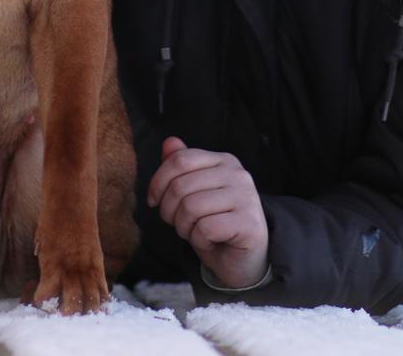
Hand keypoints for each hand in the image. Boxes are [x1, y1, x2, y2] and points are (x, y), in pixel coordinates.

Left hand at [147, 136, 269, 289]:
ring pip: (190, 208)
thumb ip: (182, 167)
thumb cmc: (215, 223)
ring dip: (184, 228)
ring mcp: (245, 197)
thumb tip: (169, 142)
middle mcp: (237, 174)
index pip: (179, 160)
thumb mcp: (194, 193)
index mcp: (223, 161)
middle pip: (181, 186)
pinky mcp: (248, 224)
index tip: (154, 202)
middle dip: (170, 211)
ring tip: (196, 232)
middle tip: (179, 224)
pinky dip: (199, 241)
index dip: (158, 182)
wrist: (244, 259)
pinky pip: (205, 229)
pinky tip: (210, 242)